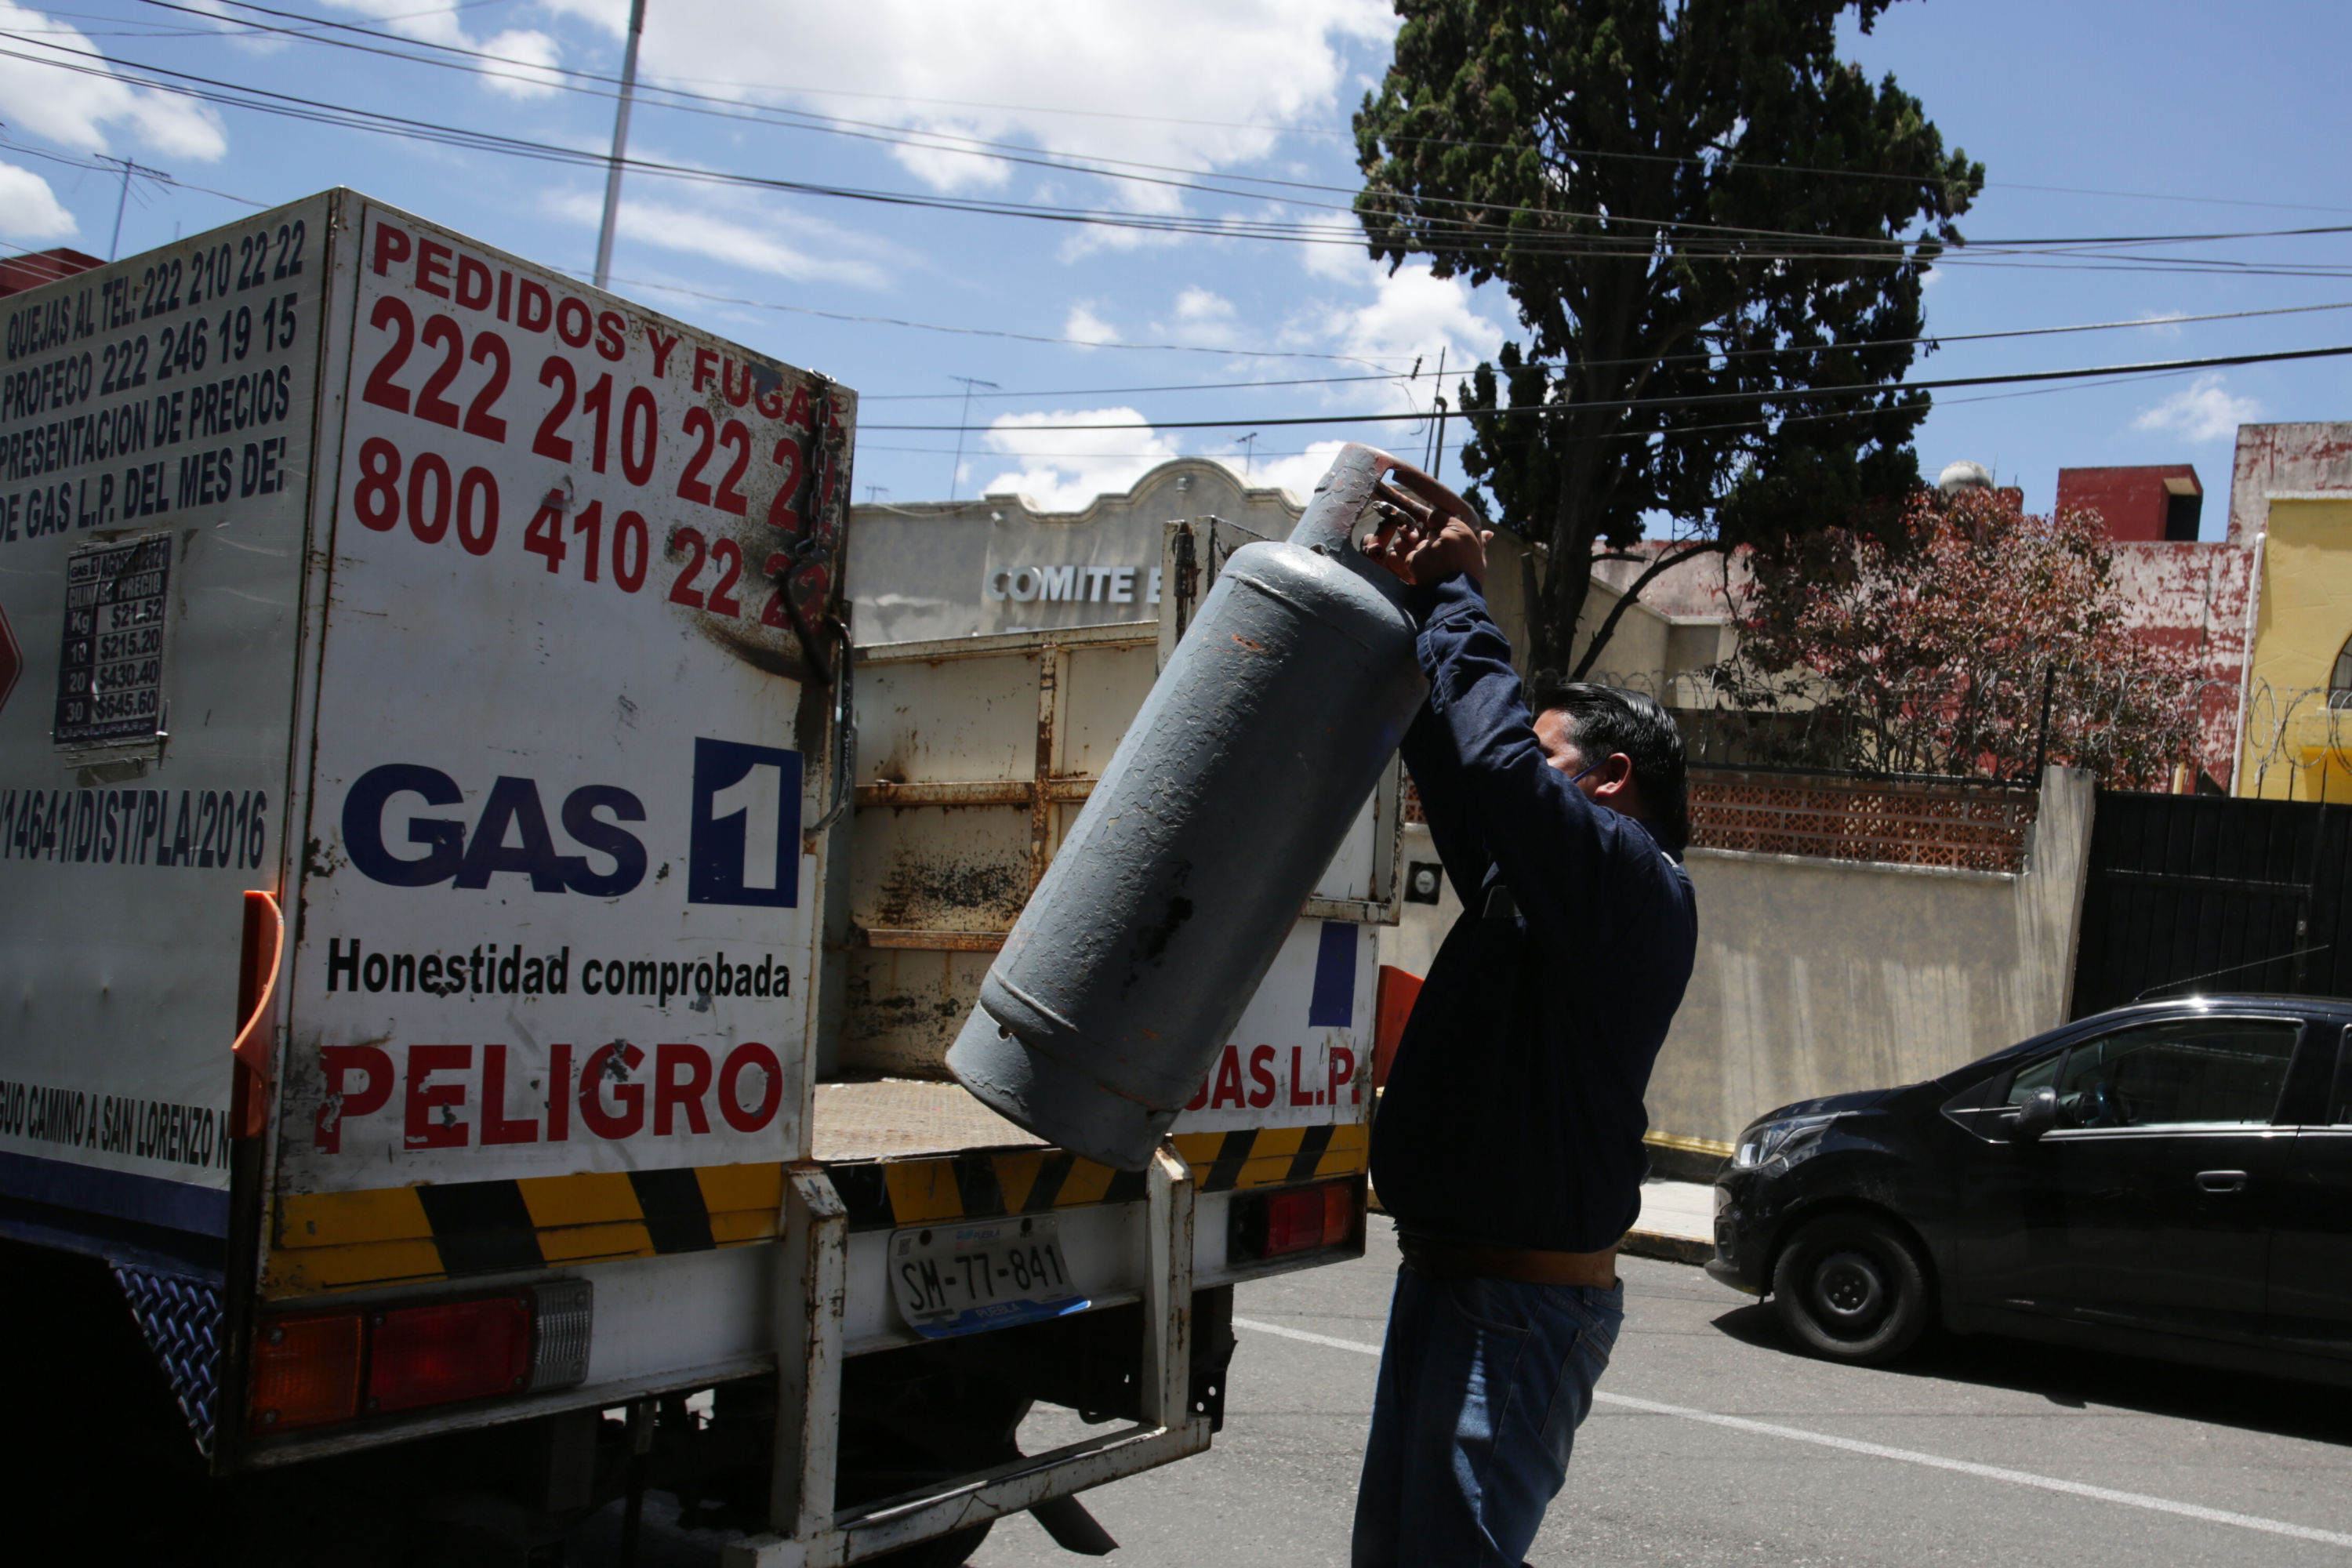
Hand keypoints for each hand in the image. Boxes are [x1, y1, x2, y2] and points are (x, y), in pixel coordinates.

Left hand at [1364, 511, 1491, 587]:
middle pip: (1428, 532)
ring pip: (1417, 544)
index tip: (1436, 531)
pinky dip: (1413, 564)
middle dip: (1430, 543)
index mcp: (1461, 532)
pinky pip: (1409, 556)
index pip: (1438, 515)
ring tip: (1433, 569)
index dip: (1435, 523)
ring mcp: (1427, 547)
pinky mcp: (1414, 559)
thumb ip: (1480, 542)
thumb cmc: (1470, 581)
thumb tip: (1488, 532)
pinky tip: (1424, 574)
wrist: (1456, 602)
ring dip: (1422, 554)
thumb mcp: (1479, 559)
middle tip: (1439, 559)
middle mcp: (1443, 536)